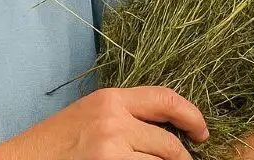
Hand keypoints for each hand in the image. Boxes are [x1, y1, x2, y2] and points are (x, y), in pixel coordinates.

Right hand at [0, 86, 208, 159]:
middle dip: (180, 159)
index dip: (192, 116)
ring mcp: (112, 150)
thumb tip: (164, 130)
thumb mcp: (88, 117)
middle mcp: (114, 121)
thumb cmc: (52, 146)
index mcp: (110, 100)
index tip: (202, 132)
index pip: (165, 99)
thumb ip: (123, 116)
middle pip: (169, 143)